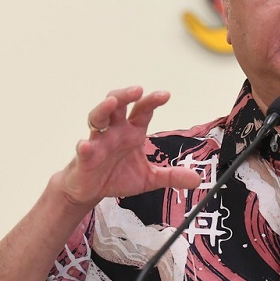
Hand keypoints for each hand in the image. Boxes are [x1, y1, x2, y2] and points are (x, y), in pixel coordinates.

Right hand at [57, 86, 201, 208]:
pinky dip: (85, 146)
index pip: (143, 110)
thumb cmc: (118, 176)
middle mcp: (115, 131)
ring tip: (112, 103)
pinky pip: (84, 149)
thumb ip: (171, 176)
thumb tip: (196, 179)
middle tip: (137, 90)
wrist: (91, 190)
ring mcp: (98, 142)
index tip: (165, 95)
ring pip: (97, 118)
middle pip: (118, 105)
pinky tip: (86, 145)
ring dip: (103, 109)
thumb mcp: (149, 178)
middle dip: (126, 95)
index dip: (152, 101)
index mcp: (132, 132)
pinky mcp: (85, 158)